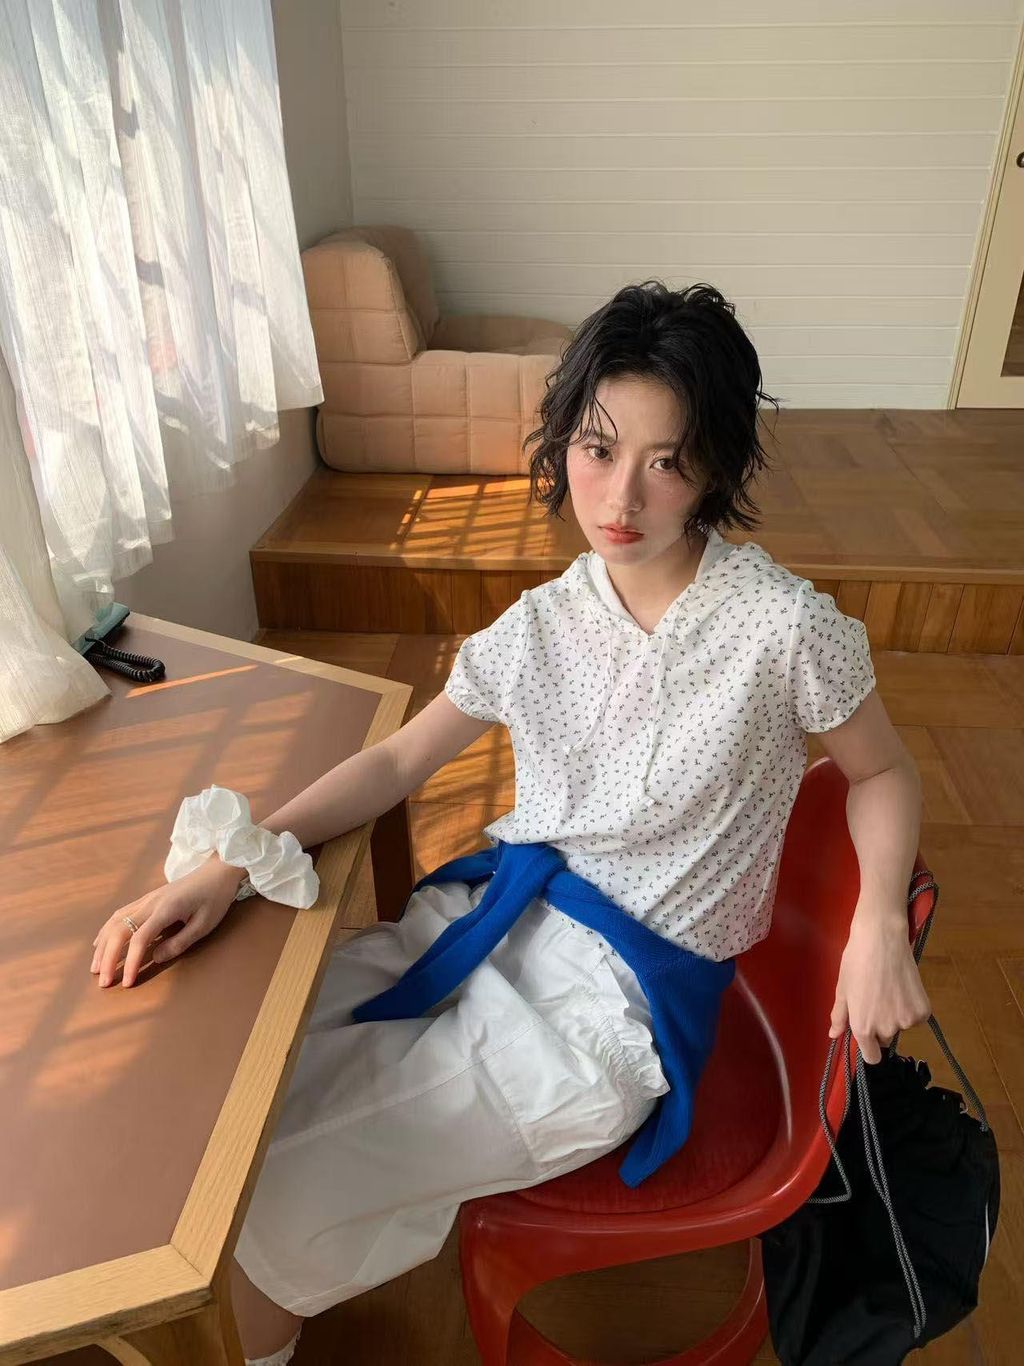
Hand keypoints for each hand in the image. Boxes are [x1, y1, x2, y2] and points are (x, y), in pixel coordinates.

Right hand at [90, 856, 244, 988]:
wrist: (217, 872)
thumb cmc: (215, 898)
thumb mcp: (204, 924)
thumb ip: (180, 942)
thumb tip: (156, 959)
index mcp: (166, 909)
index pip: (140, 939)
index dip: (131, 962)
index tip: (127, 983)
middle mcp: (150, 903)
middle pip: (119, 930)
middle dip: (108, 958)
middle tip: (103, 982)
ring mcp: (146, 899)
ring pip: (115, 922)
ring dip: (102, 945)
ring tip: (95, 967)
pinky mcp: (146, 899)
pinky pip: (119, 915)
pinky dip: (106, 931)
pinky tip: (100, 943)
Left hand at [828, 910, 931, 1063]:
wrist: (882, 940)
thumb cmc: (856, 962)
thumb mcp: (843, 990)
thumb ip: (839, 1016)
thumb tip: (834, 1035)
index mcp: (863, 1028)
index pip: (872, 1057)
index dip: (870, 1046)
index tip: (869, 1033)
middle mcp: (886, 1029)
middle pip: (885, 1038)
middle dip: (881, 1024)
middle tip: (877, 998)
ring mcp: (907, 1021)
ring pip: (901, 1025)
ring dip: (897, 1014)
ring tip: (889, 988)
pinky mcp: (923, 1011)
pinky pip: (916, 1016)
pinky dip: (912, 1006)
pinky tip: (904, 987)